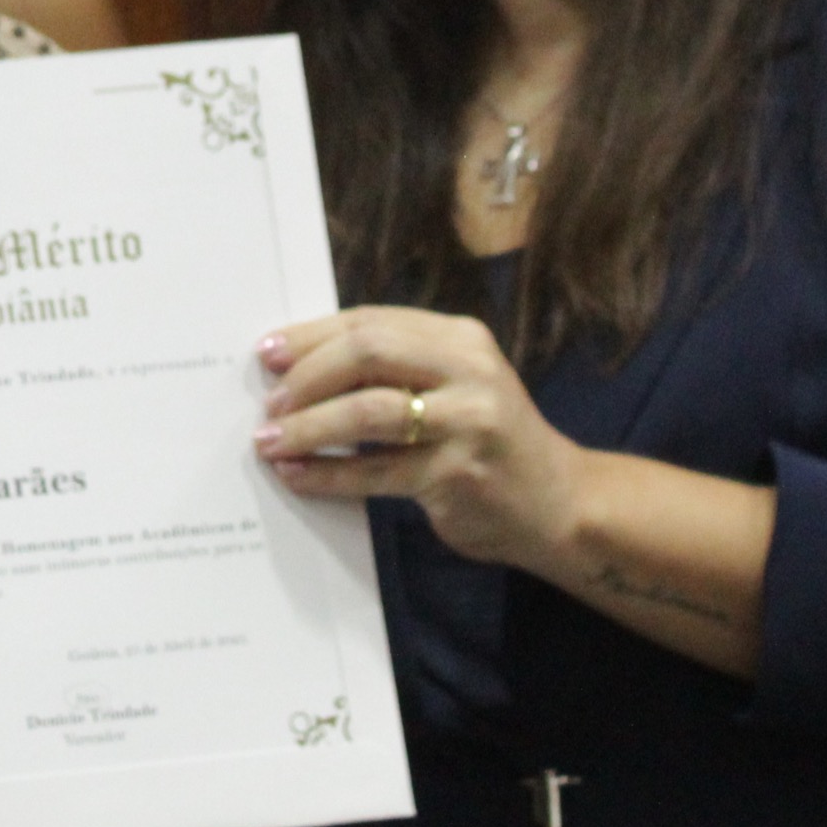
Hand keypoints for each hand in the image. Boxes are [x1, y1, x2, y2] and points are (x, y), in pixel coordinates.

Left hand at [253, 305, 579, 569]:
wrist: (559, 504)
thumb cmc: (487, 441)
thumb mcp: (454, 385)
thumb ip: (395, 367)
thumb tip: (298, 366)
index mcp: (460, 337)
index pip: (371, 321)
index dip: (311, 336)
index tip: (268, 354)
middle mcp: (469, 370)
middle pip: (366, 353)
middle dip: (307, 377)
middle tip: (270, 404)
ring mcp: (467, 422)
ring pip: (367, 412)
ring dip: (309, 428)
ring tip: (271, 442)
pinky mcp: (457, 474)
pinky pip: (376, 471)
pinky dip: (328, 474)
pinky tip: (298, 477)